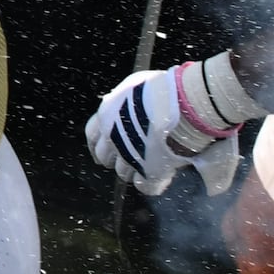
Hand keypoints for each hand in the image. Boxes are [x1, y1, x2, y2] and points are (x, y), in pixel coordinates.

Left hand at [86, 54, 254, 197]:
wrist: (182, 103)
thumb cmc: (163, 89)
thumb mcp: (135, 87)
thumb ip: (126, 102)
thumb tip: (130, 106)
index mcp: (106, 115)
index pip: (92, 136)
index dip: (97, 145)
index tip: (101, 152)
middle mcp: (113, 139)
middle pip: (106, 158)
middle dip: (116, 158)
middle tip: (131, 156)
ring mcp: (130, 157)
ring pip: (124, 173)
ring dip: (135, 169)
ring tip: (151, 161)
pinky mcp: (149, 172)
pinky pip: (144, 186)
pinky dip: (151, 182)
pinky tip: (161, 175)